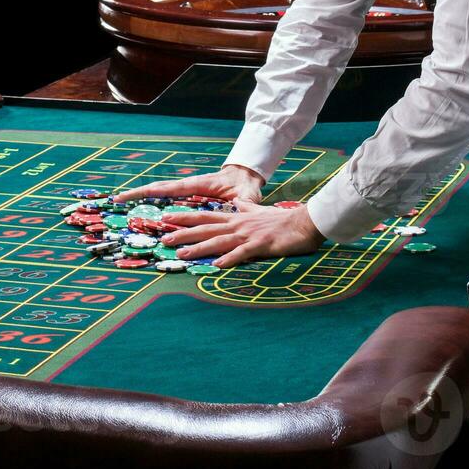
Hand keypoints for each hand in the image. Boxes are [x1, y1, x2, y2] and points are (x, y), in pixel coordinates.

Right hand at [112, 164, 264, 204]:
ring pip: (159, 192)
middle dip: (137, 192)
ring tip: (122, 202)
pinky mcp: (187, 194)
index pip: (170, 188)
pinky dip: (152, 199)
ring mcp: (186, 189)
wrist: (244, 176)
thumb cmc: (244, 187)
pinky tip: (142, 208)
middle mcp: (187, 185)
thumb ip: (244, 203)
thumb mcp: (246, 196)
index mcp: (197, 185)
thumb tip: (244, 207)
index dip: (150, 191)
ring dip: (141, 196)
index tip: (132, 195)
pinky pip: (166, 196)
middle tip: (116, 199)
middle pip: (157, 188)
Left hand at [161, 199, 325, 268]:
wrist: (304, 221)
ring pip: (219, 241)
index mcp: (237, 218)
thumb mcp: (260, 210)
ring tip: (182, 255)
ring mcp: (248, 235)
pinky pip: (242, 253)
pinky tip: (216, 265)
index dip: (186, 217)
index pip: (206, 216)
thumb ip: (247, 207)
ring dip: (199, 248)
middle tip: (164, 239)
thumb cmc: (283, 219)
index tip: (167, 218)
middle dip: (184, 234)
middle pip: (206, 228)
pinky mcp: (261, 245)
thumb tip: (238, 202)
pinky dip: (228, 259)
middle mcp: (238, 225)